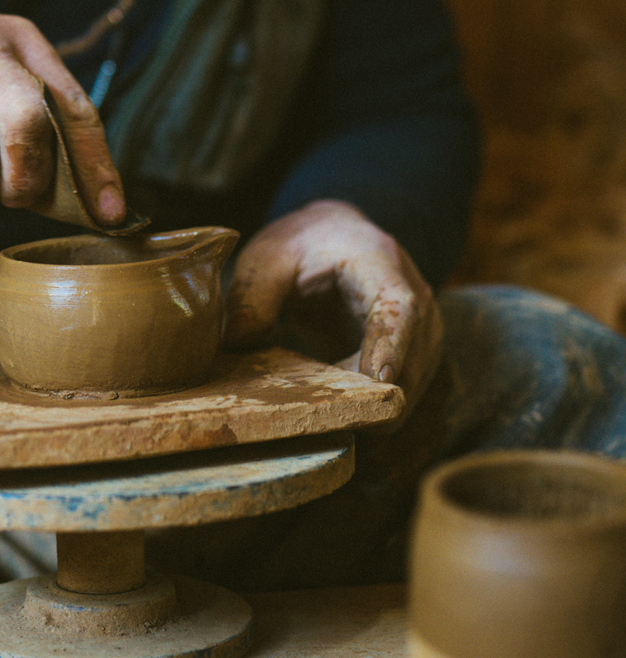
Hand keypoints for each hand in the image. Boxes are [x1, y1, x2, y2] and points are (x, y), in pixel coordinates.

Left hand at [224, 199, 441, 408]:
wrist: (336, 237)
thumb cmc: (304, 244)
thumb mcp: (270, 257)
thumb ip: (254, 295)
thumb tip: (235, 341)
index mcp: (382, 265)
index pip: (398, 309)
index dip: (389, 347)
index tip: (375, 382)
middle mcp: (417, 301)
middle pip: (412, 361)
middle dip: (374, 397)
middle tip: (323, 420)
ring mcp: (422, 334)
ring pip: (410, 388)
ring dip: (372, 409)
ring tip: (321, 417)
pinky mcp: (415, 359)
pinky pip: (402, 396)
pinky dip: (373, 410)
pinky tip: (336, 414)